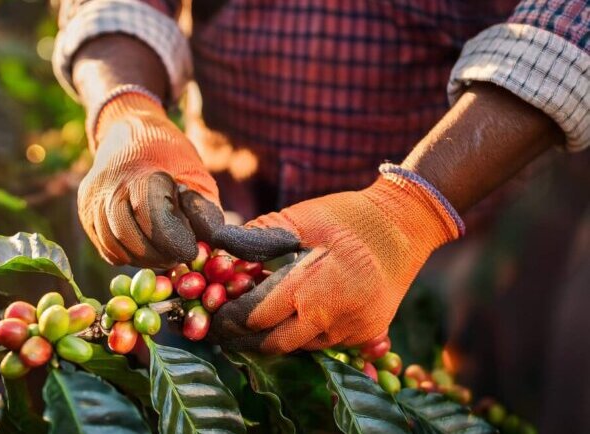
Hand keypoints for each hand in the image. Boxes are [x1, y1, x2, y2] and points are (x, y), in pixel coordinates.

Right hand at [78, 91, 222, 266]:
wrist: (129, 133)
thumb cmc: (170, 158)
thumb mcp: (196, 175)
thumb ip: (203, 210)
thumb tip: (211, 242)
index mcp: (141, 174)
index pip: (152, 217)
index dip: (174, 240)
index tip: (191, 250)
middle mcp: (110, 187)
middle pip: (130, 236)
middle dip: (158, 254)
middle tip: (179, 257)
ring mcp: (92, 201)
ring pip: (115, 247)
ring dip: (144, 259)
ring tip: (165, 255)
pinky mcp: (85, 213)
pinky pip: (106, 248)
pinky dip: (128, 255)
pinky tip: (146, 249)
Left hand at [211, 168, 461, 352]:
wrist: (407, 224)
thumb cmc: (349, 216)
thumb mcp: (301, 218)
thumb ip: (258, 237)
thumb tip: (217, 248)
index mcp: (310, 289)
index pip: (255, 318)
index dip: (228, 320)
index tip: (212, 316)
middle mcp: (331, 319)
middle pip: (274, 345)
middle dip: (244, 340)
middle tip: (224, 331)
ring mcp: (353, 331)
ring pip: (301, 347)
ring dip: (276, 337)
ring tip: (256, 323)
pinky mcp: (368, 334)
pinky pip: (327, 343)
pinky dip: (306, 333)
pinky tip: (296, 316)